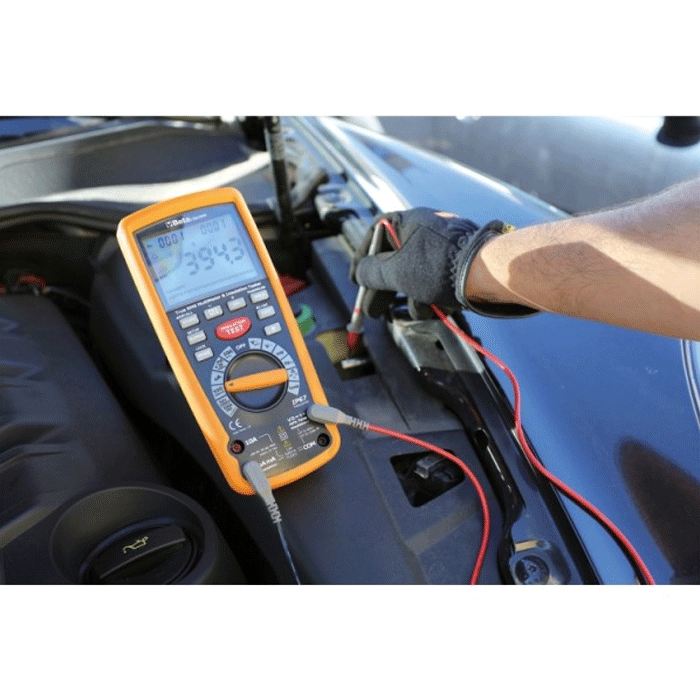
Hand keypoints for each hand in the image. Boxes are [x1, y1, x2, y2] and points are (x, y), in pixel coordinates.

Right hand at [351, 208, 475, 316]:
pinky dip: (432, 296)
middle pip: (394, 261)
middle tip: (373, 311)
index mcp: (408, 222)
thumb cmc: (439, 266)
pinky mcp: (458, 264)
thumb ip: (372, 272)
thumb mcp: (396, 271)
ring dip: (412, 297)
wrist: (488, 271)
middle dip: (384, 289)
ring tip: (418, 310)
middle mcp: (425, 230)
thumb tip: (360, 272)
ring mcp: (443, 247)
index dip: (362, 258)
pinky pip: (435, 281)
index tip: (356, 278)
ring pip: (415, 275)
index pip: (375, 235)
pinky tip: (437, 307)